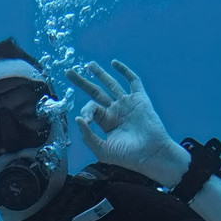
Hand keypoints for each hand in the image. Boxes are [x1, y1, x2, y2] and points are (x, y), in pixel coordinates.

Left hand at [66, 60, 189, 186]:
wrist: (151, 154)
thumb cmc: (127, 156)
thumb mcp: (102, 149)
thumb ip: (88, 136)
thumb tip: (78, 118)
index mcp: (106, 122)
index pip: (91, 108)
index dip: (87, 110)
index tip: (89, 120)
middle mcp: (115, 111)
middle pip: (96, 92)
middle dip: (82, 82)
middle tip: (69, 72)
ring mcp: (127, 104)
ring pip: (111, 84)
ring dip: (100, 73)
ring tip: (88, 65)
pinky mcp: (140, 99)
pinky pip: (133, 81)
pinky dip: (124, 71)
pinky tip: (114, 63)